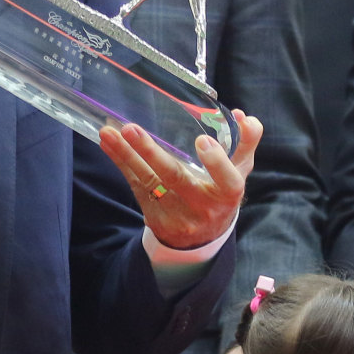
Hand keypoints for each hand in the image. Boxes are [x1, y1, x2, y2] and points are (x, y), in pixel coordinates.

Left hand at [101, 113, 260, 251]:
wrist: (201, 237)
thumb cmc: (221, 192)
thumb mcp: (239, 171)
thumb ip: (245, 142)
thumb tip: (242, 116)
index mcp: (227, 194)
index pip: (227, 180)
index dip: (216, 162)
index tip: (203, 141)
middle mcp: (201, 207)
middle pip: (175, 178)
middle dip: (152, 154)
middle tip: (132, 129)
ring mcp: (175, 214)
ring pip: (148, 181)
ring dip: (126, 155)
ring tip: (110, 132)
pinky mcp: (154, 215)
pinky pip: (136, 185)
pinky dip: (121, 162)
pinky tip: (108, 143)